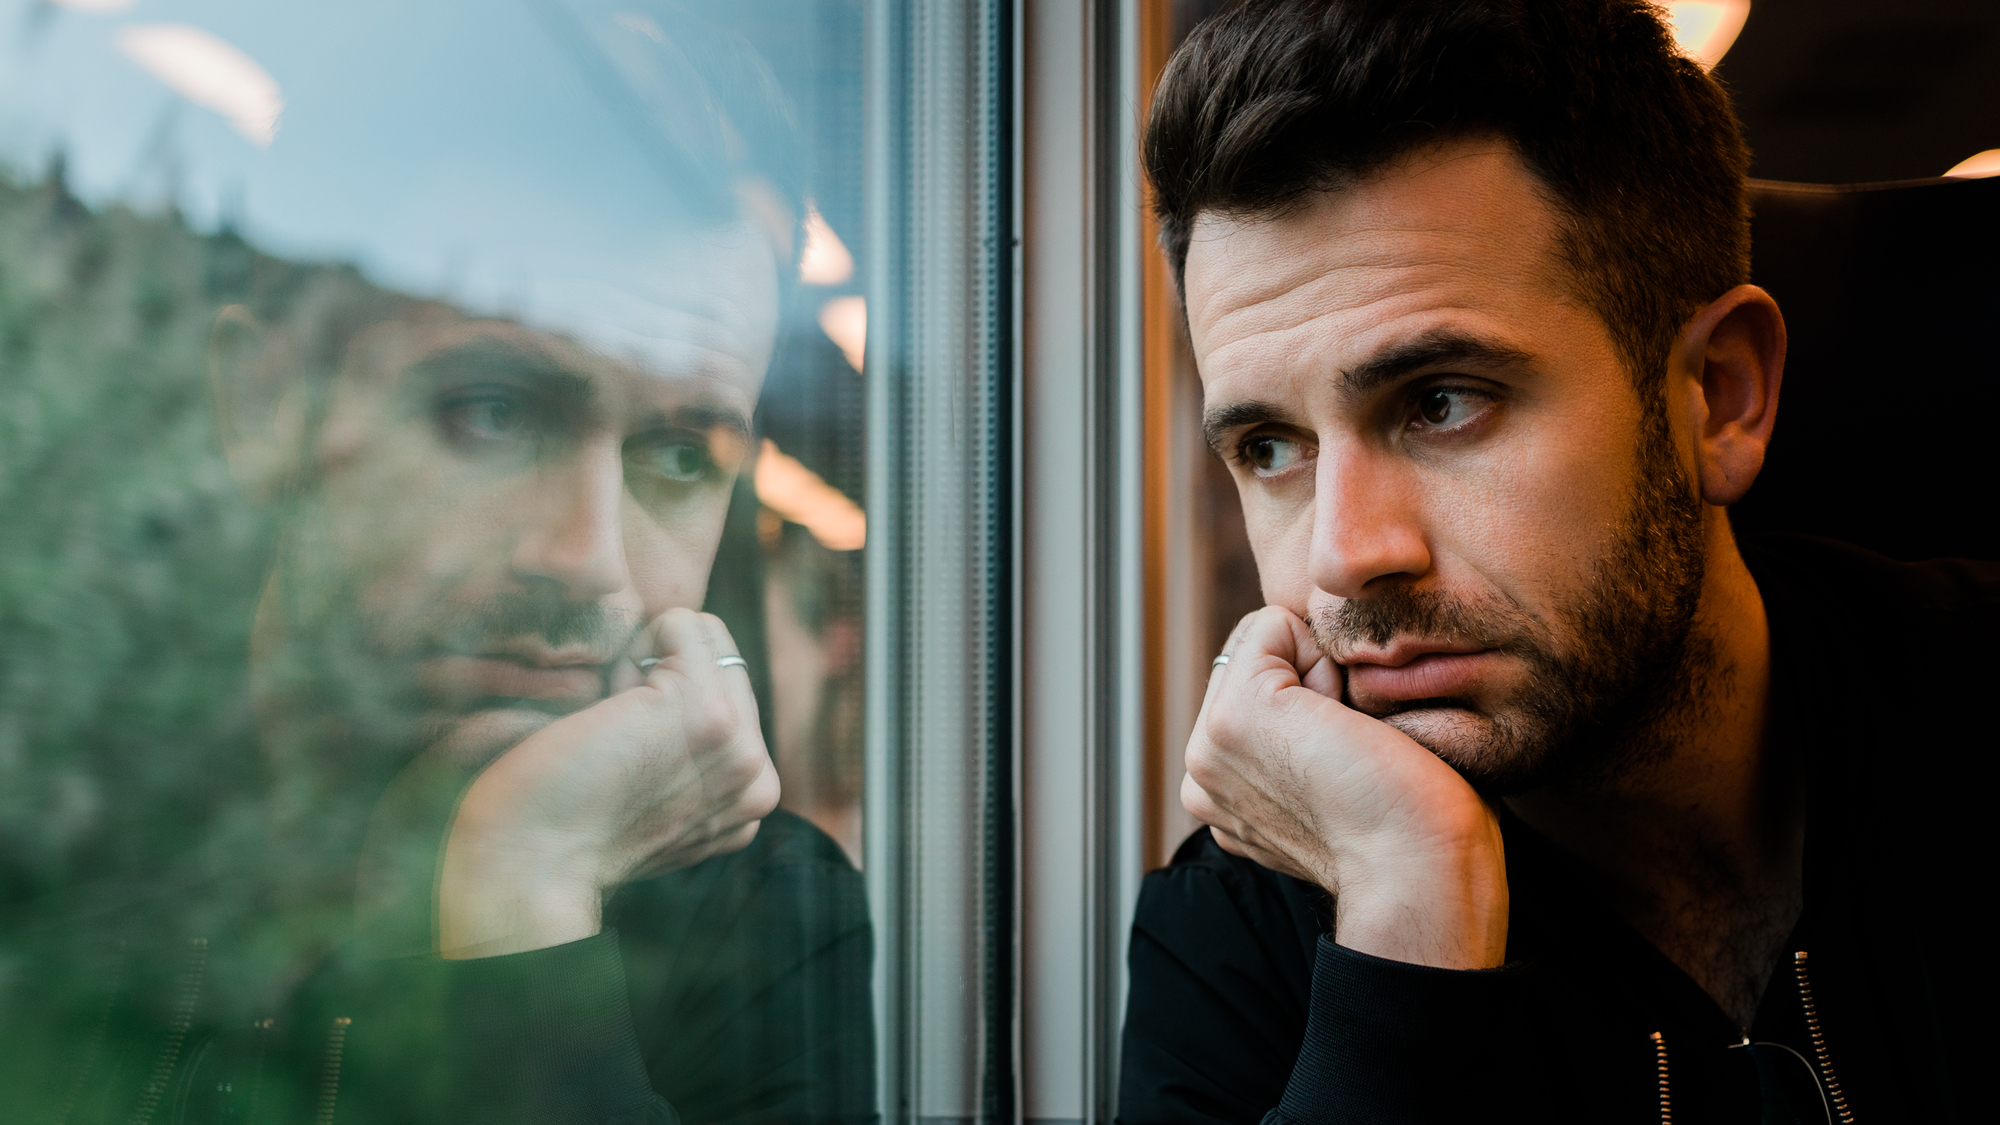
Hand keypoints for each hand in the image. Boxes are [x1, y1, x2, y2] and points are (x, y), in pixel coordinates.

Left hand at [434, 609, 778, 957]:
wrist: (527, 865)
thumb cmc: (561, 825)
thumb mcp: (653, 800)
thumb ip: (689, 761)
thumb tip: (672, 692)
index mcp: (751, 801)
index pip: (733, 696)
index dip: (668, 700)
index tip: (626, 755)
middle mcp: (759, 778)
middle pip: (724, 660)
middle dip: (661, 677)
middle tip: (615, 741)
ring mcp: (740, 744)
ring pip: (704, 636)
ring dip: (644, 666)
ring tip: (612, 730)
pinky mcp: (706, 709)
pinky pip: (680, 623)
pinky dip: (632, 647)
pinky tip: (606, 709)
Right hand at [1182, 606, 1508, 968]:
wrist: (1420, 876)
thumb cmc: (1415, 835)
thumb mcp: (1338, 783)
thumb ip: (1306, 748)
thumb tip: (1324, 699)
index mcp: (1223, 797)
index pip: (1255, 693)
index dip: (1317, 698)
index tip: (1353, 760)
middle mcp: (1202, 774)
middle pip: (1254, 662)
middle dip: (1311, 681)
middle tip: (1353, 752)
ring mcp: (1208, 746)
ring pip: (1263, 643)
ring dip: (1318, 674)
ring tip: (1349, 743)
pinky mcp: (1234, 715)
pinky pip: (1274, 625)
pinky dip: (1323, 655)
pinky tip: (1347, 722)